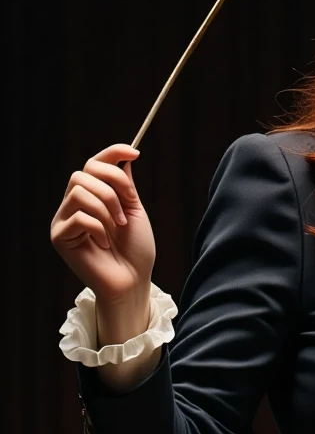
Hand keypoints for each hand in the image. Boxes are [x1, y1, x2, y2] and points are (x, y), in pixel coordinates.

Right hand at [50, 144, 155, 304]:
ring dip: (106, 208)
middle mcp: (73, 205)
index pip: (94, 164)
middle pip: (84, 173)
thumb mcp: (134, 212)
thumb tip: (124, 157)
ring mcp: (64, 220)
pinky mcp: (59, 236)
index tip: (136, 152)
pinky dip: (98, 228)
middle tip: (126, 212)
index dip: (112, 153)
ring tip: (117, 228)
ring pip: (80, 192)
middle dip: (112, 187)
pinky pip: (78, 217)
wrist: (134, 280)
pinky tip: (104, 243)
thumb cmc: (136, 250)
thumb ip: (125, 186)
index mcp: (92, 197)